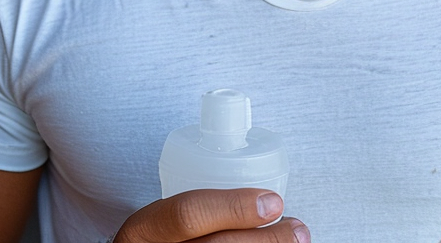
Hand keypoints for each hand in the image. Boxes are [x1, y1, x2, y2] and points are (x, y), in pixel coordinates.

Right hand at [114, 189, 308, 242]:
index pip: (187, 214)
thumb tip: (264, 202)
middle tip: (297, 229)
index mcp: (144, 230)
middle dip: (265, 240)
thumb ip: (199, 209)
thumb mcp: (160, 219)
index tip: (271, 201)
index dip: (233, 207)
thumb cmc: (156, 242)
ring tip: (294, 242)